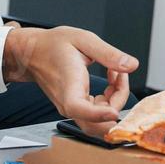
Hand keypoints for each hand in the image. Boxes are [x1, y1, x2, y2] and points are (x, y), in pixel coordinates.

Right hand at [3, 27, 137, 135]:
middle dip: (118, 103)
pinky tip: (110, 80)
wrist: (33, 53)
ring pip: (100, 120)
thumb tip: (131, 65)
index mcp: (68, 86)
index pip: (79, 109)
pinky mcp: (77, 108)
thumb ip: (108, 53)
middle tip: (120, 74)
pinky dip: (110, 99)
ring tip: (114, 73)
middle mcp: (68, 104)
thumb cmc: (52, 45)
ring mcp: (72, 109)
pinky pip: (98, 113)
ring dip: (116, 100)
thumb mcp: (83, 39)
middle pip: (97, 124)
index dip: (98, 115)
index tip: (115, 112)